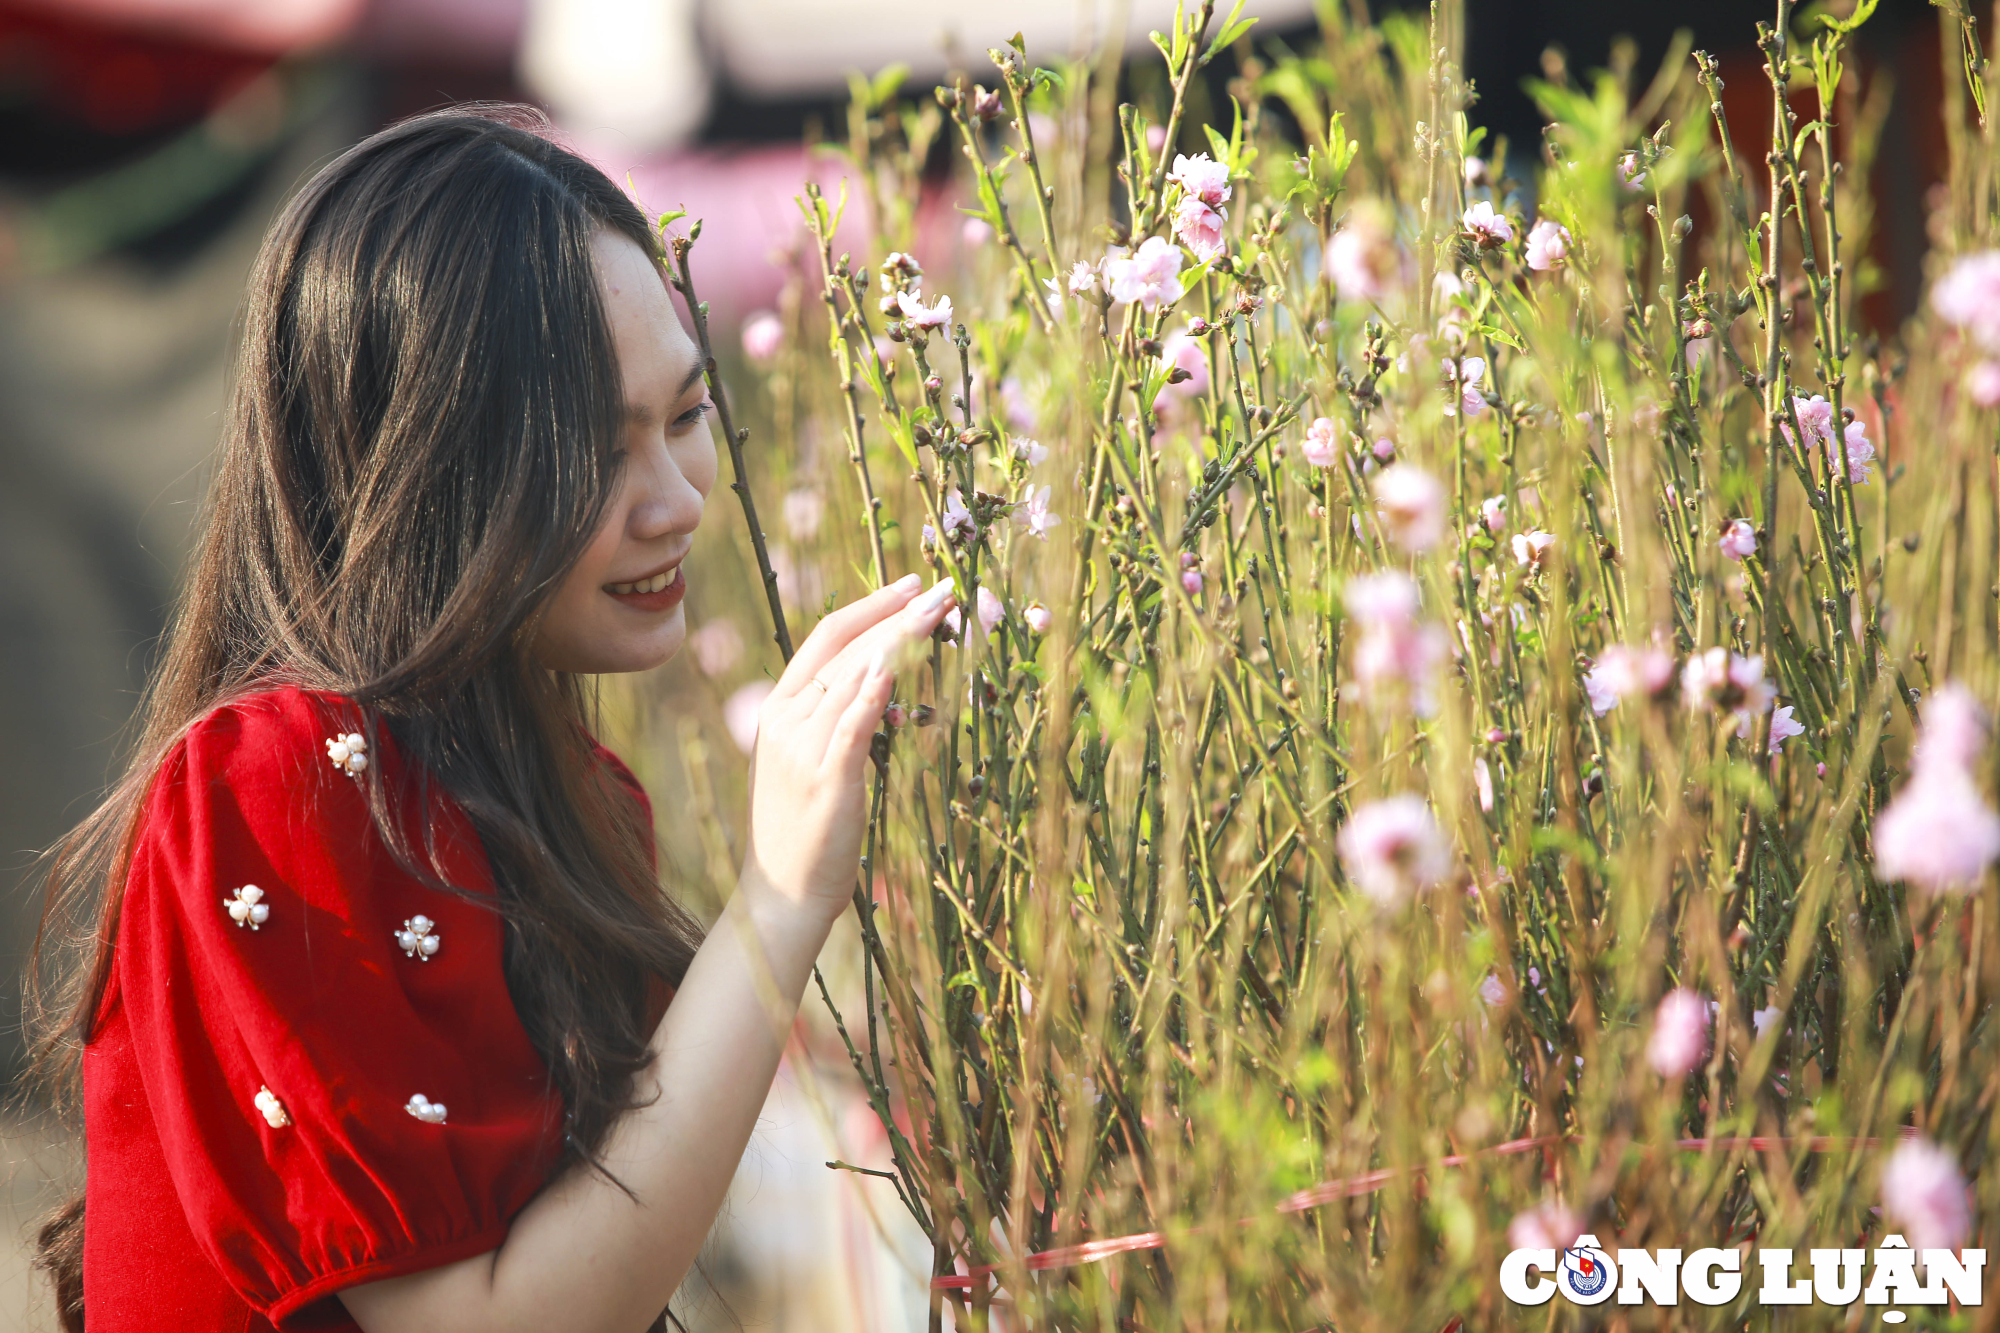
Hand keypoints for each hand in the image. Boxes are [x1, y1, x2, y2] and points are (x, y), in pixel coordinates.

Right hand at [739, 573, 956, 928]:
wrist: (780, 894)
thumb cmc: (802, 831)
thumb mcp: (810, 762)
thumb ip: (836, 721)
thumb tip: (880, 683)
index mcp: (778, 710)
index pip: (825, 638)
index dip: (869, 607)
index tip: (909, 586)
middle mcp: (785, 721)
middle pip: (846, 649)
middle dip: (897, 614)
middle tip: (943, 590)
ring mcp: (803, 749)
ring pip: (854, 676)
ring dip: (900, 639)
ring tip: (940, 613)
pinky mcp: (826, 780)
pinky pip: (851, 725)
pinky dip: (873, 691)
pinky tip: (895, 664)